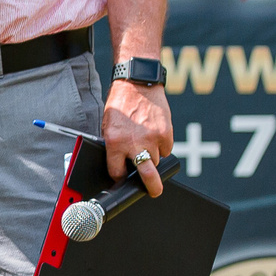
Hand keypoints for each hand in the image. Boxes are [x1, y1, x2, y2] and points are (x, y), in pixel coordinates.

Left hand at [104, 79, 171, 196]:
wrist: (138, 84)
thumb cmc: (121, 104)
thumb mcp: (109, 126)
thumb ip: (115, 145)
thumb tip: (120, 164)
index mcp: (115, 142)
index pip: (117, 172)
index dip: (119, 175)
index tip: (122, 177)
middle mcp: (134, 143)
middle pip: (146, 175)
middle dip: (152, 188)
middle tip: (154, 192)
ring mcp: (153, 139)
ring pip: (156, 161)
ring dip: (152, 158)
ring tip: (146, 145)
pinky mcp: (167, 133)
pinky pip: (166, 149)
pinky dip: (161, 146)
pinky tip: (154, 134)